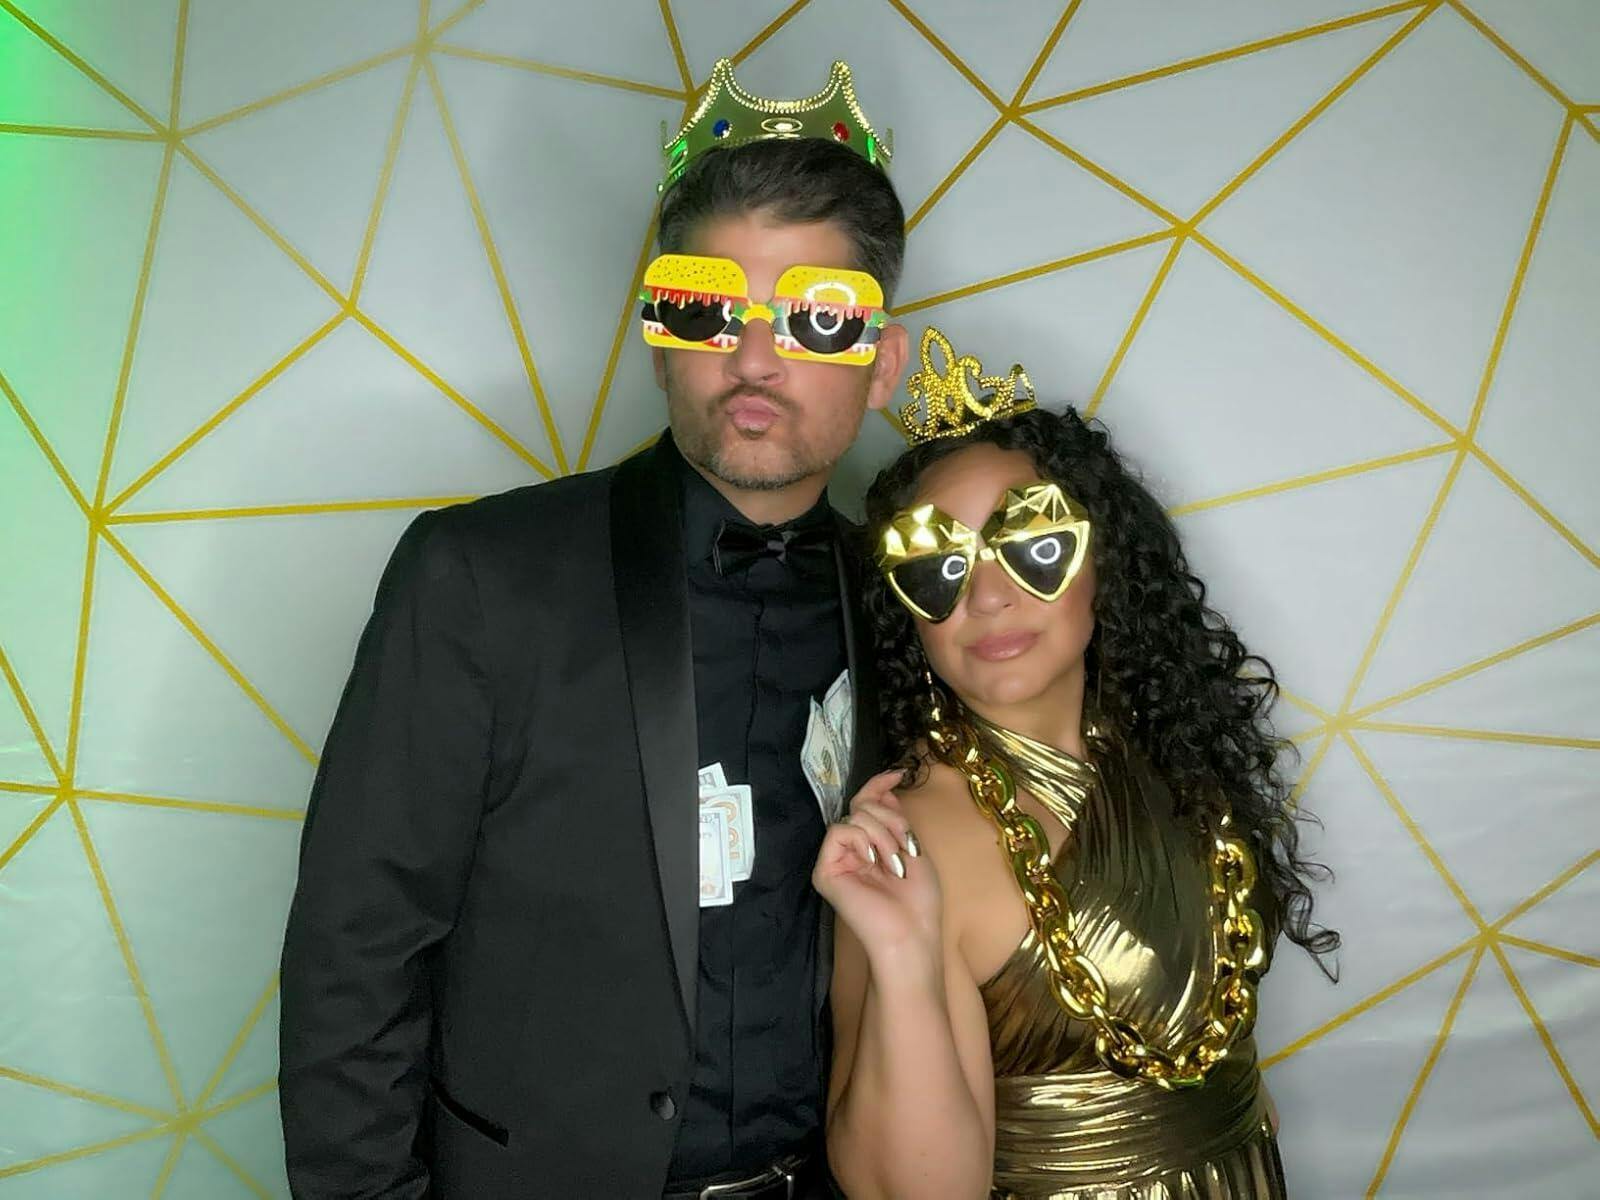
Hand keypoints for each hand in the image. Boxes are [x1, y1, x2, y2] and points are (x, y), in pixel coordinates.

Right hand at [813, 771, 941, 965]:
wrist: (910, 933)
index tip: (898, 773)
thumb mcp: (913, 847)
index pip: (867, 805)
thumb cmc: (919, 900)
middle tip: (905, 846)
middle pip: (862, 805)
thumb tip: (885, 786)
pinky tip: (872, 861)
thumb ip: (896, 817)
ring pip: (854, 816)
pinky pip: (839, 831)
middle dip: (890, 818)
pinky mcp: (825, 871)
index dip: (878, 786)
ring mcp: (836, 860)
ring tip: (893, 863)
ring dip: (883, 833)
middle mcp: (851, 850)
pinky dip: (862, 840)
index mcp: (871, 846)